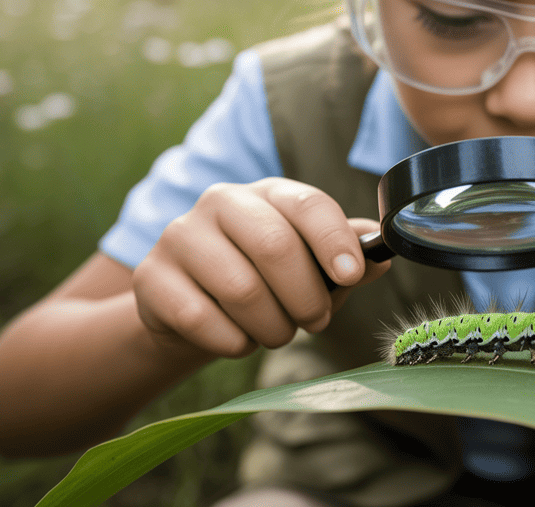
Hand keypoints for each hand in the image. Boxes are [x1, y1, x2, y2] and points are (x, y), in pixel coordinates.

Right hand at [131, 178, 389, 357]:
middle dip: (306, 297)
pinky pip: (201, 319)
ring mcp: (181, 236)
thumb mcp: (309, 266)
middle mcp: (222, 202)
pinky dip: (232, 342)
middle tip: (315, 322)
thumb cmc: (264, 282)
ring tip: (277, 332)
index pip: (307, 204)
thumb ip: (346, 260)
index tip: (350, 275)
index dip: (333, 240)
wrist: (191, 308)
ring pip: (241, 289)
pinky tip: (238, 340)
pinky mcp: (152, 277)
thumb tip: (382, 260)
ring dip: (272, 326)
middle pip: (275, 246)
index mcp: (269, 193)